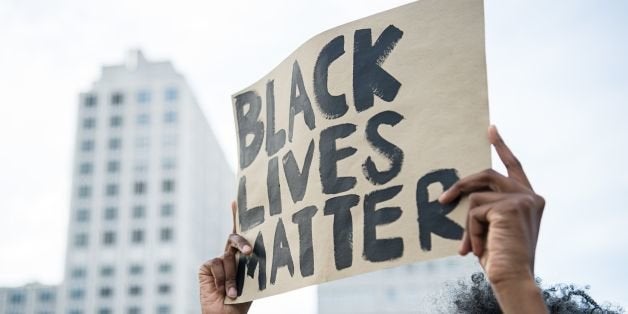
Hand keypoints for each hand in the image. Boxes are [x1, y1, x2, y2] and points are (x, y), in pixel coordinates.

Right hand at [199, 202, 253, 313]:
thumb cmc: (242, 299)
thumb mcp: (251, 280)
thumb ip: (251, 264)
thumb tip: (259, 250)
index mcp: (241, 257)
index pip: (240, 233)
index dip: (237, 216)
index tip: (236, 200)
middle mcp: (228, 255)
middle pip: (234, 239)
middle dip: (242, 242)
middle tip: (249, 252)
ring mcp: (216, 261)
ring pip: (227, 258)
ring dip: (231, 277)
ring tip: (232, 293)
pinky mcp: (205, 267)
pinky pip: (216, 265)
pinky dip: (221, 279)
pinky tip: (221, 291)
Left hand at [439, 126, 546, 312]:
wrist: (512, 278)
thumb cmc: (500, 260)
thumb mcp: (492, 228)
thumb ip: (486, 208)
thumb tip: (458, 196)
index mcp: (530, 200)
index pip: (514, 166)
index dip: (501, 146)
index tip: (490, 129)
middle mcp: (531, 196)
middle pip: (488, 174)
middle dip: (462, 185)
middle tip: (443, 200)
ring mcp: (523, 199)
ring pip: (476, 195)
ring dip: (468, 222)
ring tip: (471, 246)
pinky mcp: (511, 206)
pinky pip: (475, 210)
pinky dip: (472, 231)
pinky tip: (479, 247)